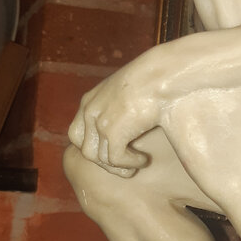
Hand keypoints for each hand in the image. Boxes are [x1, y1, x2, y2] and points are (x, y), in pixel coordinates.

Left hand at [67, 56, 162, 177]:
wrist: (163, 73)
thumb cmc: (156, 79)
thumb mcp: (130, 91)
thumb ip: (121, 106)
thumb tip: (130, 121)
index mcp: (91, 100)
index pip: (78, 134)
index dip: (95, 148)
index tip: (116, 151)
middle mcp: (90, 110)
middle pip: (84, 148)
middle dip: (104, 162)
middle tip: (125, 166)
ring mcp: (99, 121)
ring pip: (98, 158)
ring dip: (118, 166)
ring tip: (137, 163)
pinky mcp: (113, 131)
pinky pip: (114, 160)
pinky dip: (130, 164)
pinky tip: (144, 160)